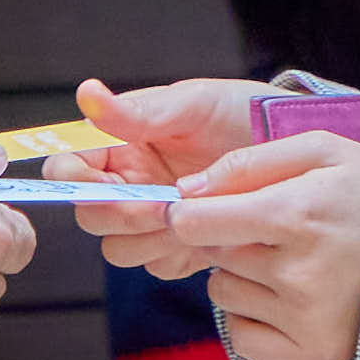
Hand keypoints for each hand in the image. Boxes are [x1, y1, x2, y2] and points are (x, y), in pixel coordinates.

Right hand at [41, 77, 274, 276]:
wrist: (292, 147)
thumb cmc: (242, 113)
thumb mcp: (195, 103)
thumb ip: (139, 110)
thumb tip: (86, 94)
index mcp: (119, 145)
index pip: (67, 168)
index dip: (70, 179)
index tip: (96, 180)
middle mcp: (128, 184)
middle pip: (89, 216)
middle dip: (116, 213)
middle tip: (158, 203)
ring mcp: (153, 219)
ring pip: (118, 248)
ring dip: (145, 238)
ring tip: (187, 215)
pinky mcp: (181, 246)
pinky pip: (157, 265)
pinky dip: (174, 255)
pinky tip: (204, 234)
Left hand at [164, 133, 359, 359]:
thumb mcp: (324, 150)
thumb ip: (250, 161)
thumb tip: (187, 189)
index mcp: (296, 214)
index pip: (197, 222)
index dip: (187, 211)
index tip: (198, 207)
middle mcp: (296, 273)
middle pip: (211, 254)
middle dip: (229, 237)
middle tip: (275, 228)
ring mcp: (303, 318)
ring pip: (223, 292)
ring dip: (241, 274)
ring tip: (289, 259)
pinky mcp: (310, 352)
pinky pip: (240, 335)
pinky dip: (251, 315)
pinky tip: (286, 295)